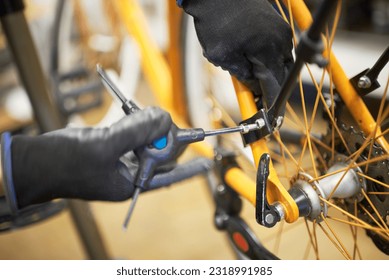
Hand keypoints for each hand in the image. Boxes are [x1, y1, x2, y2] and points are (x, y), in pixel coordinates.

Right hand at [3, 107, 208, 208]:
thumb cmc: (63, 164)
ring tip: (148, 115)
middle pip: (158, 154)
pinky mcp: (109, 147)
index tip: (207, 162)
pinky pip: (130, 133)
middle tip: (162, 120)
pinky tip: (133, 112)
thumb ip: (136, 130)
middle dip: (163, 136)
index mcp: (130, 183)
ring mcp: (118, 160)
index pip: (167, 177)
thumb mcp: (104, 146)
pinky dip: (133, 122)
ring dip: (148, 126)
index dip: (189, 168)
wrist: (33, 162)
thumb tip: (163, 117)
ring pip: (145, 141)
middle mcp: (127, 173)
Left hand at [182, 0, 293, 106]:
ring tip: (253, 82)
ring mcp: (281, 32)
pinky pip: (279, 51)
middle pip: (282, 76)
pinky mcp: (278, 26)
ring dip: (270, 76)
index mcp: (268, 51)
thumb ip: (243, 76)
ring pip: (282, 64)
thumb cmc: (215, 21)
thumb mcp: (223, 56)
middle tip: (258, 102)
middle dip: (271, 90)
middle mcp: (280, 41)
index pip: (275, 86)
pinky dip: (270, 62)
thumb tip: (257, 87)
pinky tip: (255, 64)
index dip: (271, 104)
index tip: (270, 117)